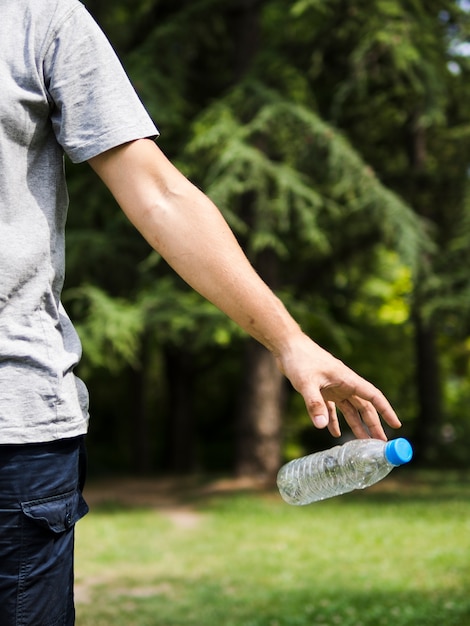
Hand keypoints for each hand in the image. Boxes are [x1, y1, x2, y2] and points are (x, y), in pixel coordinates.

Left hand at [276, 333, 401, 439]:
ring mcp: (333, 387)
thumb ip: (314, 404)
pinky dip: (334, 420)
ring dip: (356, 425)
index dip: (386, 411)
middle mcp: (344, 384)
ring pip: (350, 409)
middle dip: (373, 424)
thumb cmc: (300, 359)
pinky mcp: (322, 389)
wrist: (287, 346)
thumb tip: (321, 427)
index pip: (373, 396)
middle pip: (364, 406)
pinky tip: (334, 433)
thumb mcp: (307, 383)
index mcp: (347, 380)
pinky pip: (332, 408)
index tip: (396, 425)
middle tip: (380, 443)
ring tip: (362, 442)